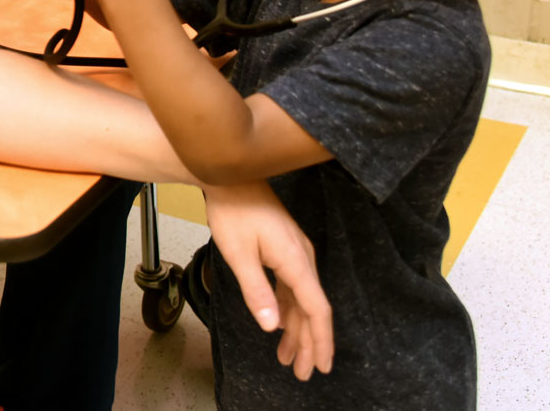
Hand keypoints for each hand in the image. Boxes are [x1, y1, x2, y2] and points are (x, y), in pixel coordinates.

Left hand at [203, 181, 333, 380]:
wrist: (227, 176)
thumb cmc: (232, 210)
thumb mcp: (239, 254)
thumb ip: (257, 291)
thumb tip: (273, 326)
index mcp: (295, 261)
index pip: (317, 309)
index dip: (321, 340)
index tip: (321, 365)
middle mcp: (301, 258)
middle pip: (312, 309)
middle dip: (309, 343)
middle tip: (303, 372)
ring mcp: (294, 253)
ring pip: (302, 300)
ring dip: (297, 329)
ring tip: (289, 358)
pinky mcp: (283, 249)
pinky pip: (292, 286)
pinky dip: (288, 309)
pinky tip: (281, 325)